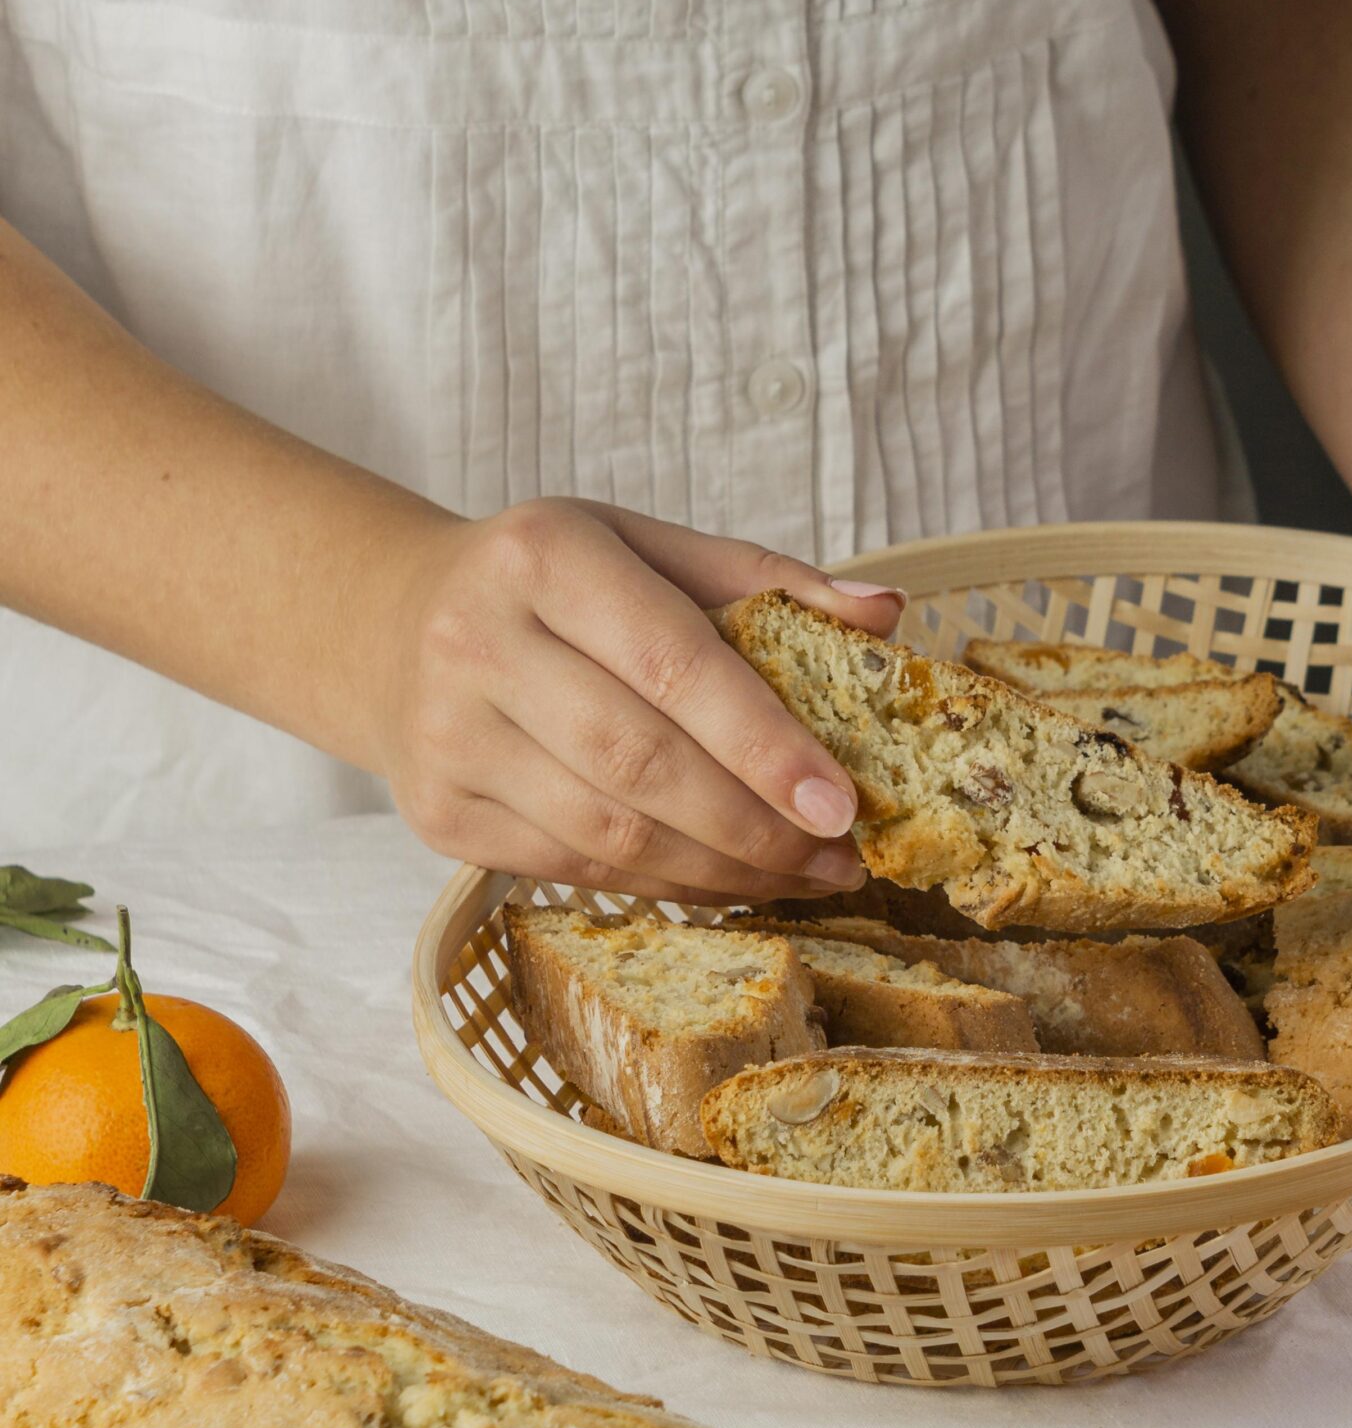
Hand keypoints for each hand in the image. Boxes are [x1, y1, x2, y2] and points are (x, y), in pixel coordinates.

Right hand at [371, 501, 903, 902]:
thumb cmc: (547, 582)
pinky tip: (726, 878)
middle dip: (757, 825)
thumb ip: (763, 578)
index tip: (842, 802)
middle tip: (841, 855)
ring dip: (722, 868)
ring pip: (610, 832)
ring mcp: (449, 738)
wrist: (389, 623)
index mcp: (543, 557)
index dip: (764, 743)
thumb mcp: (644, 545)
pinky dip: (664, 883)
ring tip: (800, 874)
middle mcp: (477, 643)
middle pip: (642, 763)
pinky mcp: (440, 815)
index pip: (674, 664)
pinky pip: (576, 868)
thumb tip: (886, 613)